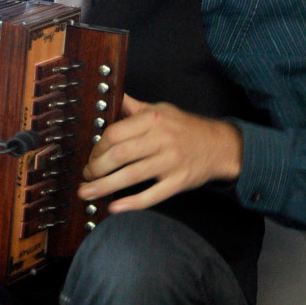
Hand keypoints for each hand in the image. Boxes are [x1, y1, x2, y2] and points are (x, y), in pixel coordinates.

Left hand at [77, 93, 243, 211]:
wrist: (219, 145)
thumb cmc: (184, 128)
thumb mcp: (160, 110)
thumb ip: (133, 107)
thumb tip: (109, 96)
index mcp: (153, 119)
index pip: (116, 133)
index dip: (97, 147)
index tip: (90, 157)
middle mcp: (162, 139)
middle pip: (120, 155)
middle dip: (97, 168)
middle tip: (86, 176)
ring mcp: (171, 162)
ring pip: (132, 176)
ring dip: (105, 186)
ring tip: (87, 192)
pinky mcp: (179, 181)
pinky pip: (153, 195)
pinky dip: (132, 203)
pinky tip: (115, 207)